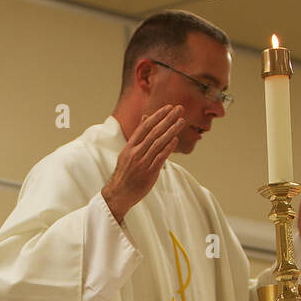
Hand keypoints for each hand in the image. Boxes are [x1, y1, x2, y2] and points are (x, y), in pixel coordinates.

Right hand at [102, 105, 184, 222]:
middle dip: (168, 119)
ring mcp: (142, 163)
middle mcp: (136, 152)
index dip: (157, 116)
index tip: (168, 107)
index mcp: (130, 146)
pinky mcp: (149, 173)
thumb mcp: (128, 151)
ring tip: (181, 121)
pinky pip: (160, 158)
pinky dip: (168, 148)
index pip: (145, 126)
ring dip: (171, 131)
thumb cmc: (125, 172)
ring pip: (158, 143)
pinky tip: (175, 139)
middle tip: (179, 109)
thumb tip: (145, 117)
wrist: (119, 193)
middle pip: (154, 132)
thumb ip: (138, 134)